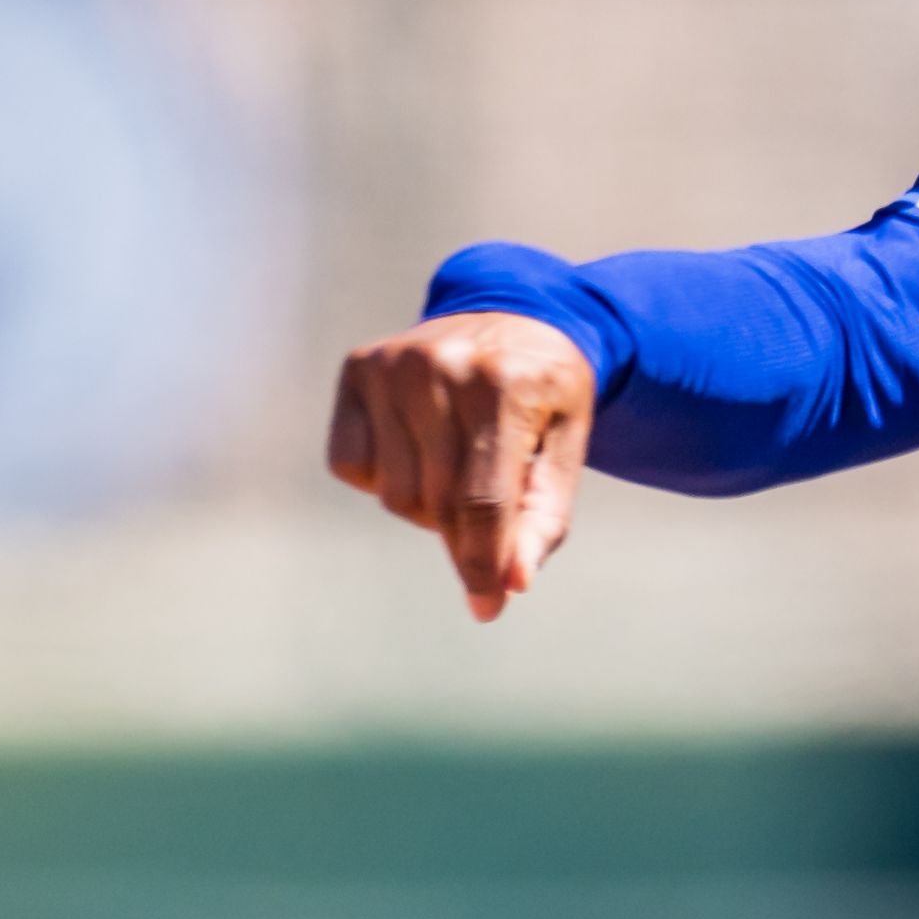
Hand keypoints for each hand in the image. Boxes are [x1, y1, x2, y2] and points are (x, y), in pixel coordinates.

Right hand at [327, 312, 595, 622]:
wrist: (516, 313)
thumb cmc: (545, 395)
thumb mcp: (567, 448)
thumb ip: (544, 518)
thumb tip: (510, 584)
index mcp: (504, 385)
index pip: (482, 502)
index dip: (483, 564)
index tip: (488, 606)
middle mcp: (441, 366)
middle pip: (436, 505)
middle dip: (463, 533)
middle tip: (488, 519)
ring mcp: (392, 364)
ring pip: (392, 493)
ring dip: (425, 505)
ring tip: (458, 469)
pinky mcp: (359, 368)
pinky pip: (351, 466)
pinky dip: (383, 477)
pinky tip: (418, 447)